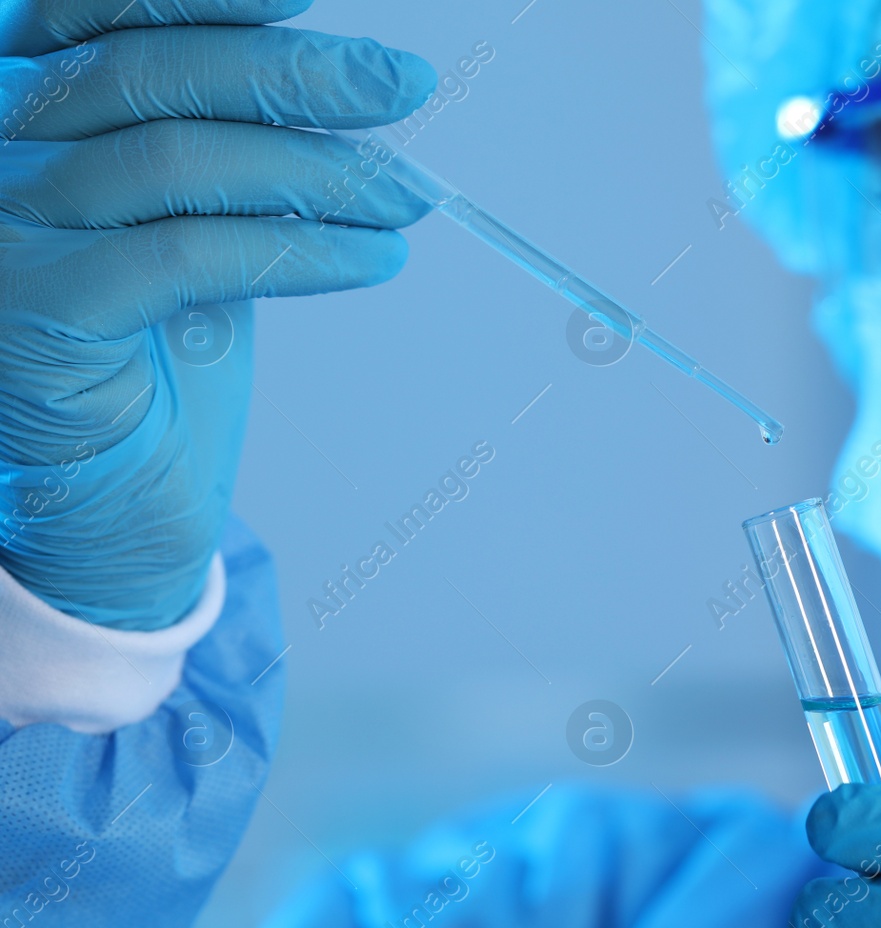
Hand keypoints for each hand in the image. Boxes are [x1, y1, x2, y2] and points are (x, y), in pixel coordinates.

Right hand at [0, 0, 434, 628]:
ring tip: (410, 196)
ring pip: (179, 161)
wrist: (111, 497)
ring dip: (321, 173)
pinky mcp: (36, 312)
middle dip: (297, 75)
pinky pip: (190, 255)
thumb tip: (345, 89)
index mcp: (17, 105)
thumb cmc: (151, 355)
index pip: (99, 16)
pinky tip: (372, 258)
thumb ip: (230, 150)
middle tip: (404, 86)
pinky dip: (300, 250)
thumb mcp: (191, 225)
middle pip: (150, 74)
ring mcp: (0, 230)